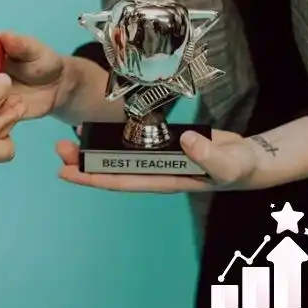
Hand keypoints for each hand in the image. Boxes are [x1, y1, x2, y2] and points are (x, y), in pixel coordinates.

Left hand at [55, 128, 261, 192]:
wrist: (249, 158)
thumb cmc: (240, 167)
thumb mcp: (229, 163)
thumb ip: (209, 154)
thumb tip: (187, 141)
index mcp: (166, 179)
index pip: (122, 181)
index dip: (94, 178)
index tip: (67, 173)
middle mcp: (156, 169)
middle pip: (114, 169)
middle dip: (85, 163)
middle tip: (59, 149)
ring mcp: (159, 156)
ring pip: (119, 155)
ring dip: (95, 149)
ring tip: (70, 137)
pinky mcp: (165, 142)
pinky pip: (134, 140)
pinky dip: (114, 135)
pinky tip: (99, 127)